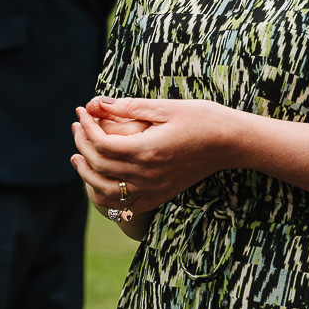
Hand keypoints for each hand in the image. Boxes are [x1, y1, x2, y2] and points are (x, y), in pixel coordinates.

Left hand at [69, 96, 238, 215]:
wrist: (231, 143)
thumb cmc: (201, 118)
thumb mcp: (164, 107)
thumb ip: (129, 107)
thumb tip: (97, 103)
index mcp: (147, 150)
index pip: (100, 144)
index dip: (86, 127)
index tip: (81, 111)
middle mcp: (147, 175)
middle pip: (99, 165)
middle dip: (81, 145)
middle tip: (77, 128)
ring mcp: (154, 189)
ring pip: (106, 192)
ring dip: (86, 174)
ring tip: (77, 157)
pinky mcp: (161, 195)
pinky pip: (125, 206)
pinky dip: (106, 195)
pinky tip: (100, 179)